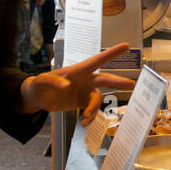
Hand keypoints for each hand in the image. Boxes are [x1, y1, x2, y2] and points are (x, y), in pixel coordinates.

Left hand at [21, 44, 136, 123]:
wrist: (37, 98)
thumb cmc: (38, 85)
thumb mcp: (41, 81)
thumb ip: (53, 81)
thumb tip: (66, 86)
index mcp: (78, 70)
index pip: (97, 60)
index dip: (112, 53)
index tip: (126, 46)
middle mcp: (85, 80)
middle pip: (106, 80)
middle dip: (119, 82)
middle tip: (132, 84)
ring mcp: (85, 91)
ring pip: (98, 99)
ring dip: (94, 109)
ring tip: (86, 118)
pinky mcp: (82, 103)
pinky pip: (92, 110)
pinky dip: (90, 117)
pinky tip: (84, 123)